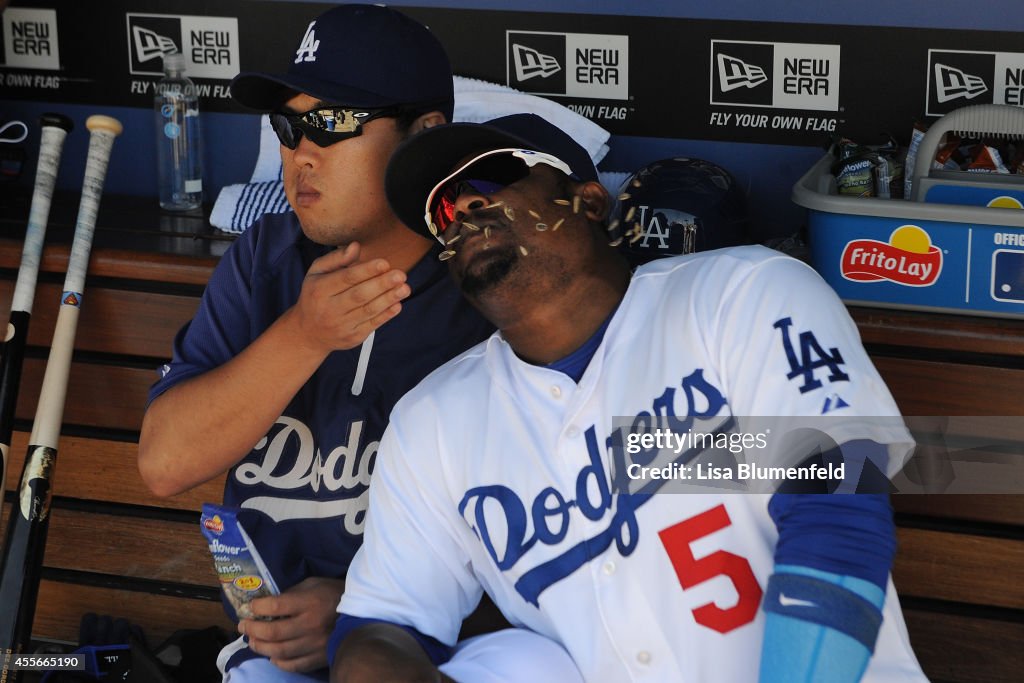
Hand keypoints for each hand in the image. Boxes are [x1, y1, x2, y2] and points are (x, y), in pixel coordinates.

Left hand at [239, 576, 344, 672]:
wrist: (362, 615)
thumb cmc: (335, 594)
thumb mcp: (314, 584)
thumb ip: (292, 593)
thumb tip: (269, 605)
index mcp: (309, 602)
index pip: (275, 606)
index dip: (257, 608)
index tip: (249, 607)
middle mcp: (310, 624)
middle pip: (273, 632)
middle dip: (252, 629)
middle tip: (243, 626)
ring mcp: (314, 644)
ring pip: (279, 651)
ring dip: (261, 647)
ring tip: (252, 641)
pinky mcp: (319, 657)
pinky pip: (293, 665)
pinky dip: (278, 662)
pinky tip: (272, 656)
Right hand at [290, 242, 411, 356]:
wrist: (308, 333)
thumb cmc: (316, 296)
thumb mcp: (316, 273)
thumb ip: (336, 259)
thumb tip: (355, 246)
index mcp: (320, 290)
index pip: (346, 278)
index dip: (366, 270)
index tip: (384, 263)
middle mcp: (329, 309)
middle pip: (359, 295)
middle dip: (381, 284)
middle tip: (400, 275)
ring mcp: (341, 325)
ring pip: (368, 311)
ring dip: (389, 299)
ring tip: (405, 288)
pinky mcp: (352, 338)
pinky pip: (372, 325)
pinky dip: (386, 315)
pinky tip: (398, 304)